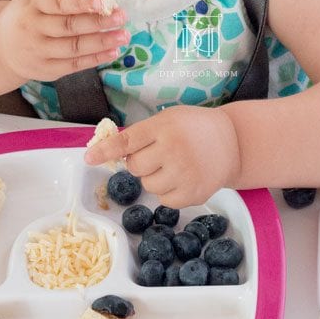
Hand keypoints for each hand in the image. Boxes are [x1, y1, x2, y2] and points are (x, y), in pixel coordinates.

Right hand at [0, 0, 128, 83]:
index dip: (81, 3)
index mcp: (33, 4)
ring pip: (74, 48)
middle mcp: (33, 28)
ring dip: (102, 42)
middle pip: (69, 27)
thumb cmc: (28, 16)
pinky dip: (96, 58)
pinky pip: (74, 64)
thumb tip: (101, 0)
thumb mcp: (37, 0)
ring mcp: (39, 52)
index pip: (58, 3)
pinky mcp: (46, 70)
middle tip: (121, 17)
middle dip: (99, 22)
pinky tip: (113, 52)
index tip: (103, 2)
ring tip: (123, 35)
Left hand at [84, 105, 240, 206]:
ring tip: (174, 165)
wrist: (232, 142)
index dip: (105, 151)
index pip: (127, 141)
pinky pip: (164, 200)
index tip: (87, 158)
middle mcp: (172, 149)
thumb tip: (109, 150)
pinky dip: (169, 192)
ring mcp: (184, 173)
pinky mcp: (194, 193)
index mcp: (163, 127)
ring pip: (148, 185)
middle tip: (158, 153)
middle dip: (141, 162)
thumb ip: (142, 133)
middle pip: (135, 167)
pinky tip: (183, 177)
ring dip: (155, 178)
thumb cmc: (194, 127)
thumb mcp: (169, 118)